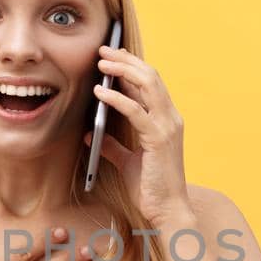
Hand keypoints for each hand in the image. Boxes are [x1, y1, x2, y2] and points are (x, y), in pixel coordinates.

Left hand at [85, 45, 191, 226]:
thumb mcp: (127, 162)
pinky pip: (135, 110)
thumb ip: (113, 145)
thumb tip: (89, 133)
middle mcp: (170, 118)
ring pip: (147, 84)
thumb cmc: (150, 188)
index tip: (111, 56)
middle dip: (126, 59)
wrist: (167, 210)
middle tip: (103, 50)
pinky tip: (99, 91)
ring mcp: (167, 126)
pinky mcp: (158, 138)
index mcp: (166, 120)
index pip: (150, 83)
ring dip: (122, 69)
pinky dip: (116, 98)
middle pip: (150, 75)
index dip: (131, 66)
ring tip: (101, 61)